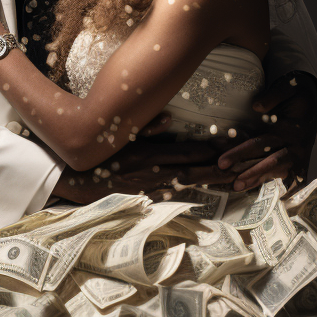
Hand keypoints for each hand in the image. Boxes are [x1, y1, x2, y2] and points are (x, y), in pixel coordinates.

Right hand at [52, 128, 242, 202]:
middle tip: (242, 169)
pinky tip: (205, 193)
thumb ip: (143, 127)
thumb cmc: (96, 154)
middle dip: (217, 171)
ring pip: (185, 185)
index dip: (209, 152)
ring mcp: (148, 188)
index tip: (229, 149)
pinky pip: (172, 196)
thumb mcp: (117, 136)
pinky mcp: (144, 198)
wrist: (74, 180)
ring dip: (209, 182)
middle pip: (191, 172)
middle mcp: (150, 172)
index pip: (185, 153)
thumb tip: (169, 118)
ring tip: (232, 181)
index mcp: (146, 153)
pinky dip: (191, 195)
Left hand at [214, 71, 316, 191]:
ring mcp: (299, 157)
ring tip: (237, 188)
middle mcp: (295, 146)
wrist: (312, 99)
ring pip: (277, 172)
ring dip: (258, 180)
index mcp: (289, 129)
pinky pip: (290, 179)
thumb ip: (273, 95)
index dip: (241, 152)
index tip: (221, 161)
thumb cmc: (295, 94)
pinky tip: (266, 197)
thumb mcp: (288, 86)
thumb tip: (257, 107)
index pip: (261, 143)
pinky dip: (280, 189)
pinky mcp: (301, 163)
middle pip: (268, 161)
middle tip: (229, 181)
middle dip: (247, 172)